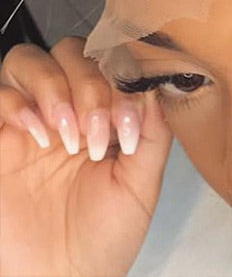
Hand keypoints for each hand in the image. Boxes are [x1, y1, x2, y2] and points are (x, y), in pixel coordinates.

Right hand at [0, 37, 172, 276]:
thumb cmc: (104, 237)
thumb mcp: (142, 183)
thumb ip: (154, 131)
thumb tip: (154, 84)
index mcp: (103, 113)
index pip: (108, 60)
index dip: (120, 76)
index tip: (129, 120)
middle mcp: (66, 108)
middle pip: (70, 51)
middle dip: (89, 83)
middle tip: (98, 131)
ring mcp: (28, 121)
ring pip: (30, 60)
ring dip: (55, 86)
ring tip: (68, 133)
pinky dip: (20, 104)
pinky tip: (41, 136)